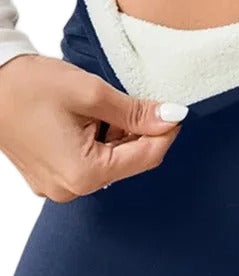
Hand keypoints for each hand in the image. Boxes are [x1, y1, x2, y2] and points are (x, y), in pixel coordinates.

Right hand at [0, 53, 187, 201]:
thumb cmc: (27, 86)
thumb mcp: (91, 94)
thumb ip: (137, 111)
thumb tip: (172, 117)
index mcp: (83, 174)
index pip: (147, 157)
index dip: (166, 133)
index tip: (175, 112)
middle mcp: (71, 189)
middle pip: (130, 162)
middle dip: (141, 133)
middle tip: (141, 103)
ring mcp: (59, 185)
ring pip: (113, 161)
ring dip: (121, 136)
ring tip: (106, 108)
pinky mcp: (52, 176)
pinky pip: (92, 162)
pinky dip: (102, 141)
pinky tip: (94, 119)